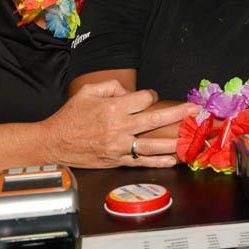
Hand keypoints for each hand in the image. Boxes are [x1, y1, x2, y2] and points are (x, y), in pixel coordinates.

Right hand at [43, 79, 199, 167]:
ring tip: (191, 138)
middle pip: (155, 119)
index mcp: (113, 108)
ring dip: (174, 141)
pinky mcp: (116, 160)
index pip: (144, 99)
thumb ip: (112, 86)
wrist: (53, 142)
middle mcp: (118, 127)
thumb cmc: (71, 116)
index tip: (150, 97)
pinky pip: (140, 161)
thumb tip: (130, 93)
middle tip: (195, 111)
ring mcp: (118, 146)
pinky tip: (171, 160)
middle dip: (178, 114)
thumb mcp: (88, 91)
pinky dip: (157, 161)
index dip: (150, 95)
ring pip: (152, 144)